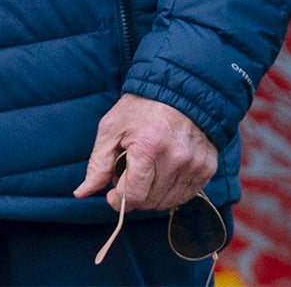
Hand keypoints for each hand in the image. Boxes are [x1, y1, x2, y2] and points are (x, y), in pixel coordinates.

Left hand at [74, 95, 217, 210]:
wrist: (181, 88)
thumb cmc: (142, 107)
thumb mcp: (112, 128)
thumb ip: (98, 164)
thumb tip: (82, 193)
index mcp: (149, 148)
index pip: (133, 197)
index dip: (118, 200)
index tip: (113, 192)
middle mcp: (176, 159)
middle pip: (150, 202)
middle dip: (135, 194)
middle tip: (131, 173)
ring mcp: (195, 164)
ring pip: (168, 202)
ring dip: (154, 194)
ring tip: (149, 171)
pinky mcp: (208, 166)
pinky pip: (187, 195)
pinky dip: (173, 190)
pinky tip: (165, 173)